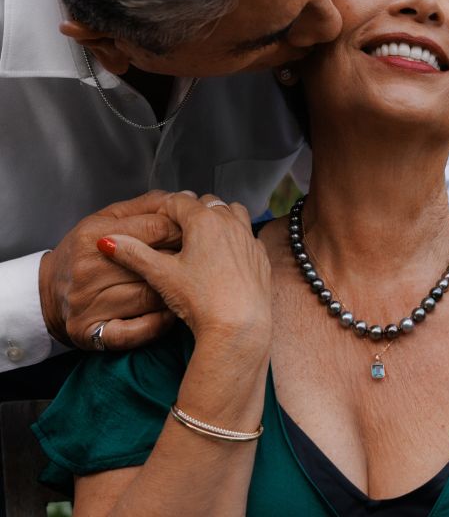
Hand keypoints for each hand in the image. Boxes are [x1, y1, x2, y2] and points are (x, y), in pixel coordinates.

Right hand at [39, 190, 180, 349]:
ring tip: (185, 284)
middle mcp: (89, 270)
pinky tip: (168, 313)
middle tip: (198, 258)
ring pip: (152, 296)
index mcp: (94, 235)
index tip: (195, 231)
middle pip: (157, 262)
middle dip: (183, 258)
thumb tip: (185, 195)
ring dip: (175, 291)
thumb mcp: (105, 219)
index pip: (156, 228)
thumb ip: (145, 206)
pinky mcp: (93, 334)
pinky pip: (140, 330)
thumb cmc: (83, 252)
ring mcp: (90, 304)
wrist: (46, 294)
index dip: (182, 229)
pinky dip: (160, 322)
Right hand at [96, 192, 271, 346]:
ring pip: (232, 213)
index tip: (155, 223)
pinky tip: (224, 258)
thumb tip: (107, 241)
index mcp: (204, 220)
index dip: (163, 209)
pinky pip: (247, 235)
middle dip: (190, 212)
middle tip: (175, 231)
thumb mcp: (161, 275)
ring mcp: (249, 238)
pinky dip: (235, 238)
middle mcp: (230, 222)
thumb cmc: (200, 300)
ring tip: (202, 239)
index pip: (178, 201)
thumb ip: (134, 253)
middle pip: (207, 203)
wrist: (239, 328)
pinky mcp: (261, 256)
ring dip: (218, 218)